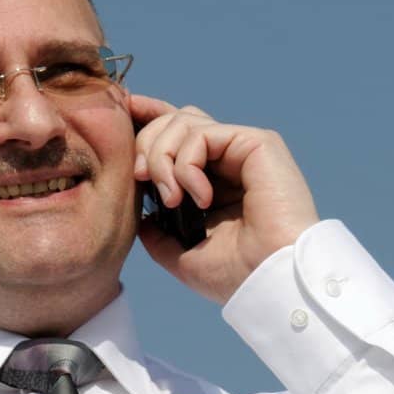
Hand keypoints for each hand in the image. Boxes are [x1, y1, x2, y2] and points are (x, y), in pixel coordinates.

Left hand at [129, 93, 319, 302]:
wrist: (270, 281)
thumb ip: (158, 233)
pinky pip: (202, 134)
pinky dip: (186, 165)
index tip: (123, 111)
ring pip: (183, 121)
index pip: (176, 134)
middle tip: (140, 180)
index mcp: (213, 181)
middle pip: (173, 120)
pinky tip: (197, 198)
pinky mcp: (258, 143)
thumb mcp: (182, 256)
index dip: (147, 118)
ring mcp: (243, 149)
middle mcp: (229, 160)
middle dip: (144, 144)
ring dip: (161, 158)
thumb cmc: (235, 276)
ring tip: (171, 200)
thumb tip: (141, 217)